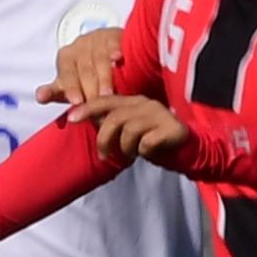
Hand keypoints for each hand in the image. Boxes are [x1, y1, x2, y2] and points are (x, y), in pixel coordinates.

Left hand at [41, 26, 124, 107]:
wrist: (106, 52)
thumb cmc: (84, 74)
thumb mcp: (68, 84)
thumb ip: (54, 92)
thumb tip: (39, 97)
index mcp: (66, 57)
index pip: (67, 74)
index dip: (71, 87)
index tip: (76, 101)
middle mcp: (79, 46)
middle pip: (84, 69)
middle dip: (90, 88)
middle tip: (95, 105)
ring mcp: (97, 39)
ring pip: (99, 59)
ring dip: (104, 77)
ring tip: (108, 94)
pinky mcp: (113, 35)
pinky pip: (113, 43)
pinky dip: (115, 50)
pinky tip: (118, 58)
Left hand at [72, 93, 188, 162]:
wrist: (185, 150)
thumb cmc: (151, 141)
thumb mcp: (128, 131)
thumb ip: (110, 124)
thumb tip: (86, 120)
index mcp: (133, 102)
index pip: (106, 101)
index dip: (87, 109)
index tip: (71, 118)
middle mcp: (145, 104)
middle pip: (115, 118)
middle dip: (104, 139)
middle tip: (104, 155)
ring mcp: (160, 115)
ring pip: (129, 131)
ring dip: (125, 148)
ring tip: (131, 154)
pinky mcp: (172, 128)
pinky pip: (147, 142)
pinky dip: (143, 151)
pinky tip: (147, 152)